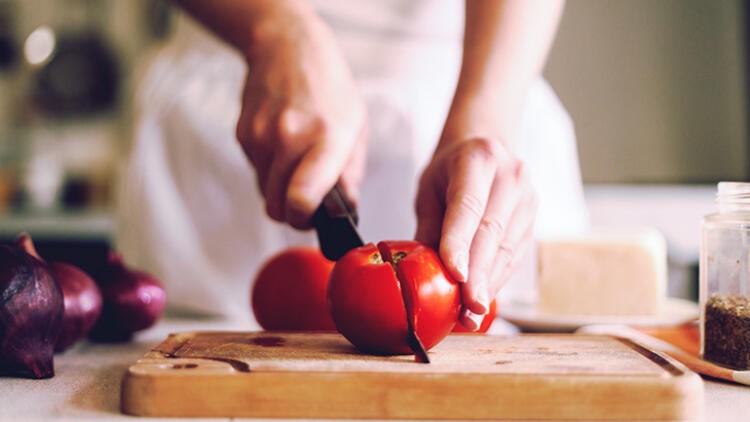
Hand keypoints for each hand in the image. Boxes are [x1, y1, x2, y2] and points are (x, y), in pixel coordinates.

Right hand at [235, 5, 366, 227]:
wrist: (286, 47)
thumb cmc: (329, 88)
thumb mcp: (356, 127)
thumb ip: (351, 174)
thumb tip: (345, 211)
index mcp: (326, 137)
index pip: (302, 198)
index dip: (304, 219)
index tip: (312, 216)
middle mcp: (289, 137)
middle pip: (277, 206)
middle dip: (292, 213)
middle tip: (307, 201)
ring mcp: (261, 136)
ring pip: (264, 192)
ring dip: (280, 189)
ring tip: (297, 162)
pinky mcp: (243, 135)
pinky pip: (255, 171)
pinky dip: (268, 169)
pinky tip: (282, 144)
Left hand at [414, 137, 536, 330]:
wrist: (485, 148)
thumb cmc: (449, 171)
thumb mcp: (429, 189)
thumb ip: (428, 226)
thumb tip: (421, 273)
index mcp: (479, 159)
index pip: (469, 206)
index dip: (461, 242)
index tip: (455, 275)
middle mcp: (511, 177)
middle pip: (492, 233)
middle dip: (478, 276)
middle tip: (466, 309)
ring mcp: (529, 199)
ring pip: (507, 250)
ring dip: (488, 285)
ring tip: (470, 315)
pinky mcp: (534, 220)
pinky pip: (515, 256)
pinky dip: (497, 281)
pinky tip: (482, 301)